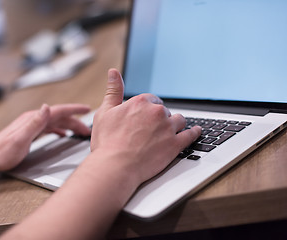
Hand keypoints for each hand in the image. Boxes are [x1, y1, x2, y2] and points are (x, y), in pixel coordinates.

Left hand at [0, 104, 90, 173]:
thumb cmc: (2, 153)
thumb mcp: (20, 139)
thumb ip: (34, 123)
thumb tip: (46, 107)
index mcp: (33, 119)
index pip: (58, 110)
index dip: (74, 109)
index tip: (87, 109)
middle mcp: (33, 120)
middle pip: (59, 117)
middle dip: (76, 121)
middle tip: (88, 129)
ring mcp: (31, 126)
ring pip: (55, 123)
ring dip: (69, 125)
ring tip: (80, 131)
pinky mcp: (29, 133)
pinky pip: (49, 129)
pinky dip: (59, 130)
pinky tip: (62, 134)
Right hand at [91, 69, 200, 184]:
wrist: (116, 166)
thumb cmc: (107, 142)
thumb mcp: (105, 112)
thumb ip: (113, 90)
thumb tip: (113, 73)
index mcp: (141, 102)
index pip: (152, 100)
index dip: (148, 109)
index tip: (145, 117)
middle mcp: (157, 112)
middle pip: (165, 111)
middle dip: (160, 118)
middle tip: (151, 130)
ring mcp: (168, 128)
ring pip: (179, 121)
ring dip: (175, 124)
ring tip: (171, 130)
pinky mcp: (175, 145)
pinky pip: (190, 135)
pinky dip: (194, 132)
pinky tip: (196, 131)